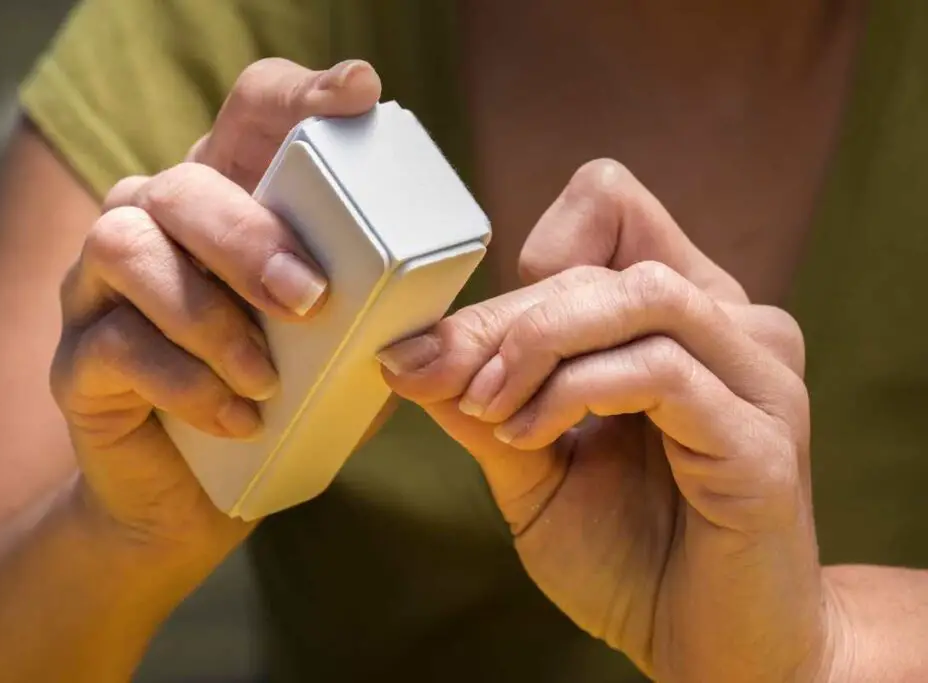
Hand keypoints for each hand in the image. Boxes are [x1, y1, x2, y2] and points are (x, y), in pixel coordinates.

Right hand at [49, 59, 380, 581]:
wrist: (188, 504)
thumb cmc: (271, 411)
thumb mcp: (336, 365)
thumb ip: (376, 331)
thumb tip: (427, 323)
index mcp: (226, 208)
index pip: (248, 118)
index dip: (299, 96)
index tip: (357, 94)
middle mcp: (155, 227)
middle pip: (181, 183)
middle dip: (247, 236)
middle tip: (308, 299)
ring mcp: (101, 289)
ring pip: (125, 246)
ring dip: (205, 312)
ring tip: (265, 376)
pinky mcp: (76, 357)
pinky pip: (116, 343)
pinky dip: (186, 383)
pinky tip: (239, 418)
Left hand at [380, 161, 826, 682]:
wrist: (710, 648)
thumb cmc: (632, 555)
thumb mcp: (534, 466)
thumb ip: (484, 404)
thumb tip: (410, 355)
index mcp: (682, 319)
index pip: (613, 207)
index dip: (538, 252)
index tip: (478, 336)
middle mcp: (734, 328)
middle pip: (601, 266)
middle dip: (500, 323)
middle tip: (439, 377)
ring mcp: (759, 377)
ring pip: (639, 294)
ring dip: (539, 343)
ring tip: (491, 409)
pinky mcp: (764, 437)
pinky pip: (658, 370)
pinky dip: (574, 392)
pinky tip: (532, 437)